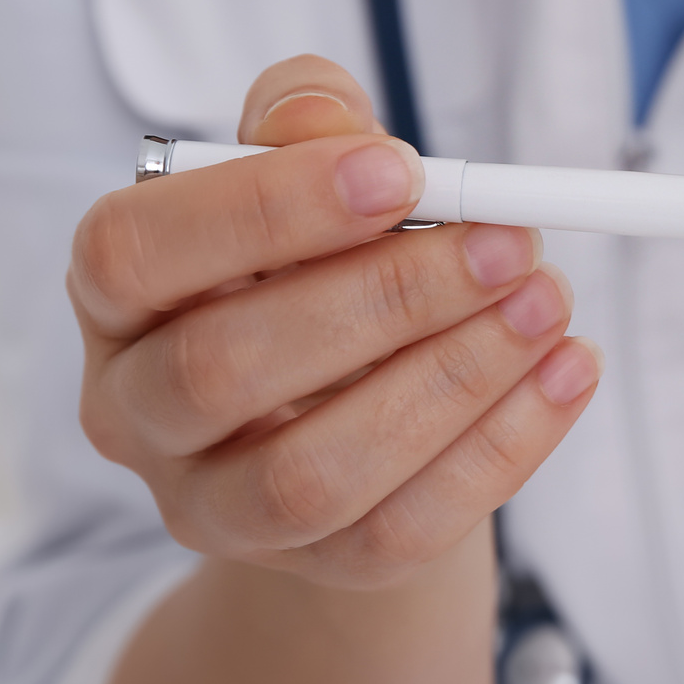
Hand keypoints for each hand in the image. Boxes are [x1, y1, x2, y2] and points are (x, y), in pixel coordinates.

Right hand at [69, 56, 603, 588]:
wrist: (356, 413)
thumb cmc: (318, 268)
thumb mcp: (309, 177)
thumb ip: (304, 123)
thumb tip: (323, 117)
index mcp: (117, 298)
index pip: (134, 252)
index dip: (263, 209)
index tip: (398, 171)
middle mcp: (137, 413)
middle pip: (222, 369)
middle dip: (385, 299)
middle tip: (507, 244)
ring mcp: (218, 508)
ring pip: (311, 473)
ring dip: (450, 380)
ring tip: (546, 304)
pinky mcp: (319, 566)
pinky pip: (405, 529)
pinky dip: (501, 448)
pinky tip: (566, 372)